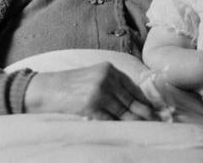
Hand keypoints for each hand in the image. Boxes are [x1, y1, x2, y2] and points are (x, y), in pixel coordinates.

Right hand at [24, 62, 157, 120]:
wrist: (44, 89)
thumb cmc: (68, 86)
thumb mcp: (93, 77)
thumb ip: (112, 85)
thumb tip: (135, 103)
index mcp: (109, 69)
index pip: (134, 87)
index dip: (146, 101)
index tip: (156, 111)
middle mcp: (107, 78)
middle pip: (132, 100)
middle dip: (145, 113)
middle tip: (157, 122)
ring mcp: (100, 91)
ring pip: (124, 112)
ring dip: (135, 122)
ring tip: (146, 129)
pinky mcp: (91, 105)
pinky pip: (110, 119)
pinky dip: (119, 126)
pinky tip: (127, 132)